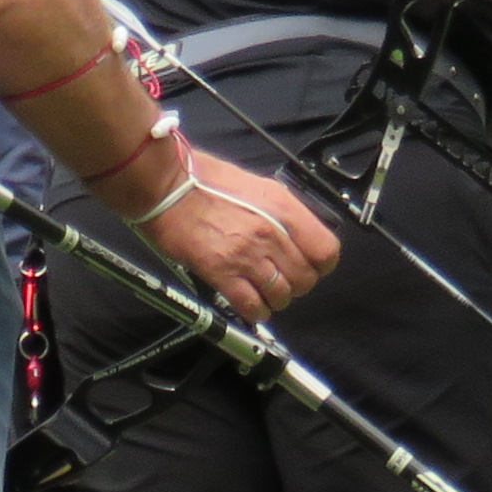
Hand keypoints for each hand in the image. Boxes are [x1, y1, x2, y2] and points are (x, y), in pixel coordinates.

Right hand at [132, 149, 337, 321]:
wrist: (165, 188)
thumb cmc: (202, 180)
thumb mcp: (257, 185)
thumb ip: (282, 211)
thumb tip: (298, 233)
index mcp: (283, 208)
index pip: (325, 251)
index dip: (321, 264)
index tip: (312, 266)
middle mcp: (271, 234)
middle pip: (305, 278)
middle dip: (296, 284)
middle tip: (282, 279)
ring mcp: (246, 256)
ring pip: (282, 295)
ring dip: (276, 298)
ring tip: (264, 291)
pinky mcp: (221, 274)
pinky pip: (252, 306)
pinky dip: (256, 311)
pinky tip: (251, 304)